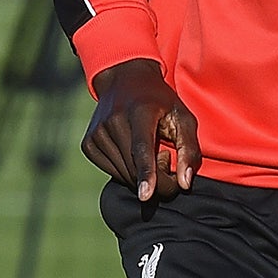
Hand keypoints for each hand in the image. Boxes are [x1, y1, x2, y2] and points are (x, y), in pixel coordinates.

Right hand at [84, 59, 199, 201]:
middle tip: (167, 158)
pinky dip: (126, 170)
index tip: (146, 196)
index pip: (142, 148)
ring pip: (122, 173)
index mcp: (140, 112)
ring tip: (151, 150)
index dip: (147, 173)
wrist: (125, 81)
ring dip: (140, 174)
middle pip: (134, 166)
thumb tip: (184, 184)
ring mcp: (96, 132)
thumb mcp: (184, 118)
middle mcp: (113, 121)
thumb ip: (189, 150)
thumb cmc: (162, 103)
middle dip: (156, 178)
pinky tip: (133, 152)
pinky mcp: (87, 143)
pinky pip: (111, 170)